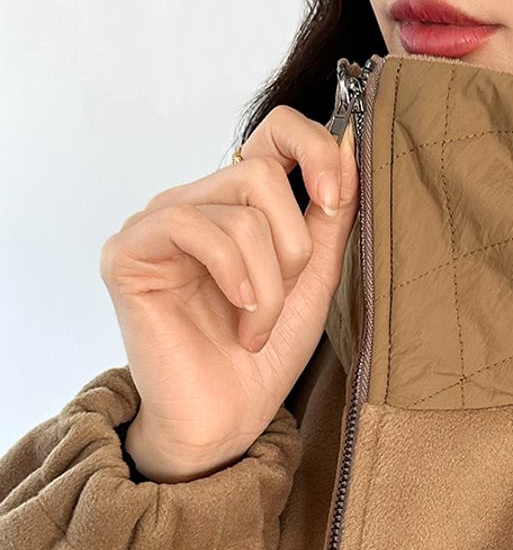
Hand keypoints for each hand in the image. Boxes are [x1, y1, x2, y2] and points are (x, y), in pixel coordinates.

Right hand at [99, 105, 358, 480]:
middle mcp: (196, 204)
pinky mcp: (129, 252)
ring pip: (240, 212)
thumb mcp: (314, 278)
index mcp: (238, 204)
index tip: (336, 201)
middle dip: (292, 250)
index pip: (275, 130)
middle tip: (280, 302)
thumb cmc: (266, 354)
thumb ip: (329, 216)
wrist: (227, 418)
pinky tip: (238, 315)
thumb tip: (346, 144)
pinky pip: (194, 227)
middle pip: (262, 174)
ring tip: (257, 326)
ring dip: (268, 284)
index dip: (313, 151)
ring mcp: (157, 225)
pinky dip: (234, 276)